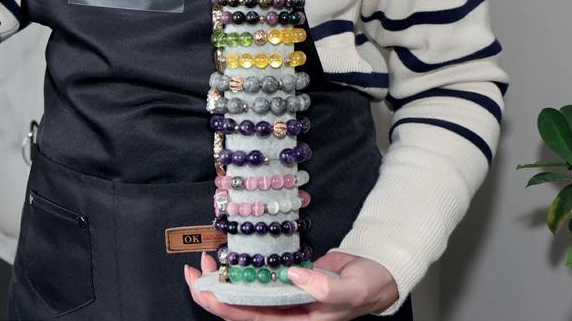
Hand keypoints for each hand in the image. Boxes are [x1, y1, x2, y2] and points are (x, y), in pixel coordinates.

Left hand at [184, 250, 399, 320]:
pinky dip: (240, 269)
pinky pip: (256, 279)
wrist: (377, 275)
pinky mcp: (285, 280)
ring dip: (223, 280)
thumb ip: (326, 287)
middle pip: (239, 309)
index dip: (224, 307)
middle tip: (195, 271)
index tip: (205, 290)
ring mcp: (283, 297)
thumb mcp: (352, 289)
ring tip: (207, 260)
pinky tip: (229, 257)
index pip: (251, 319)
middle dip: (213, 292)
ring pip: (244, 293)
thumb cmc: (368, 287)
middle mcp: (285, 312)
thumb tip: (293, 276)